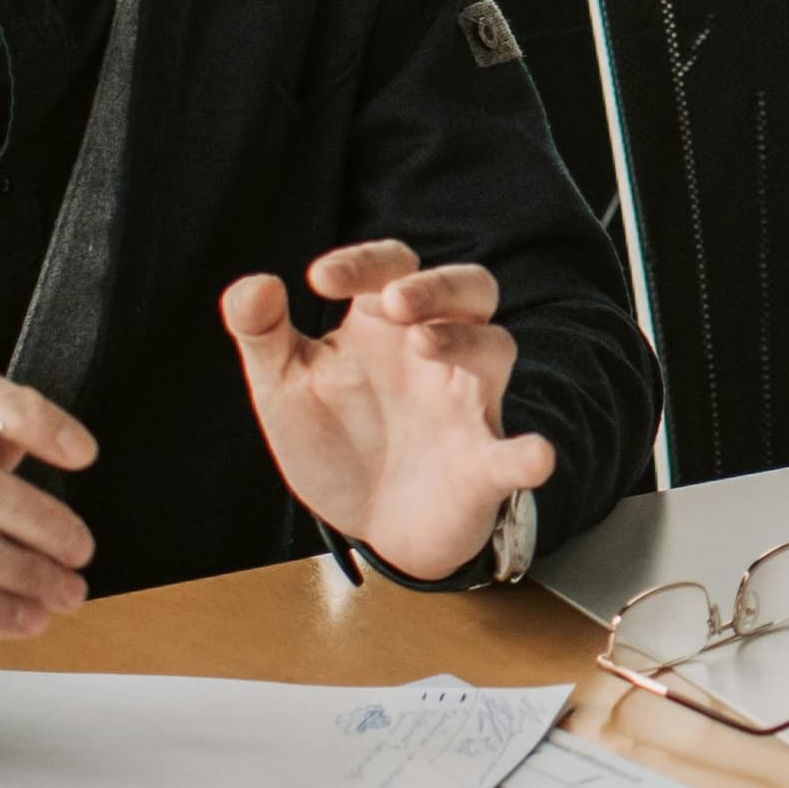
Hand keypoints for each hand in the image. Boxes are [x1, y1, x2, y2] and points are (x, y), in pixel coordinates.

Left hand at [225, 242, 552, 577]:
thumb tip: (255, 285)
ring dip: (466, 341)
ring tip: (425, 346)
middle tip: (395, 300)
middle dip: (437, 287)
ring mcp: (467, 403)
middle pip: (469, 289)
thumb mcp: (285, 385)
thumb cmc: (336, 438)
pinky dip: (528, 453)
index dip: (364, 263)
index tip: (318, 279)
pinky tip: (533, 456)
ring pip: (495, 348)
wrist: (371, 524)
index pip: (392, 269)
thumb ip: (262, 334)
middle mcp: (436, 352)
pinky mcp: (484, 463)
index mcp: (386, 326)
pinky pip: (515, 453)